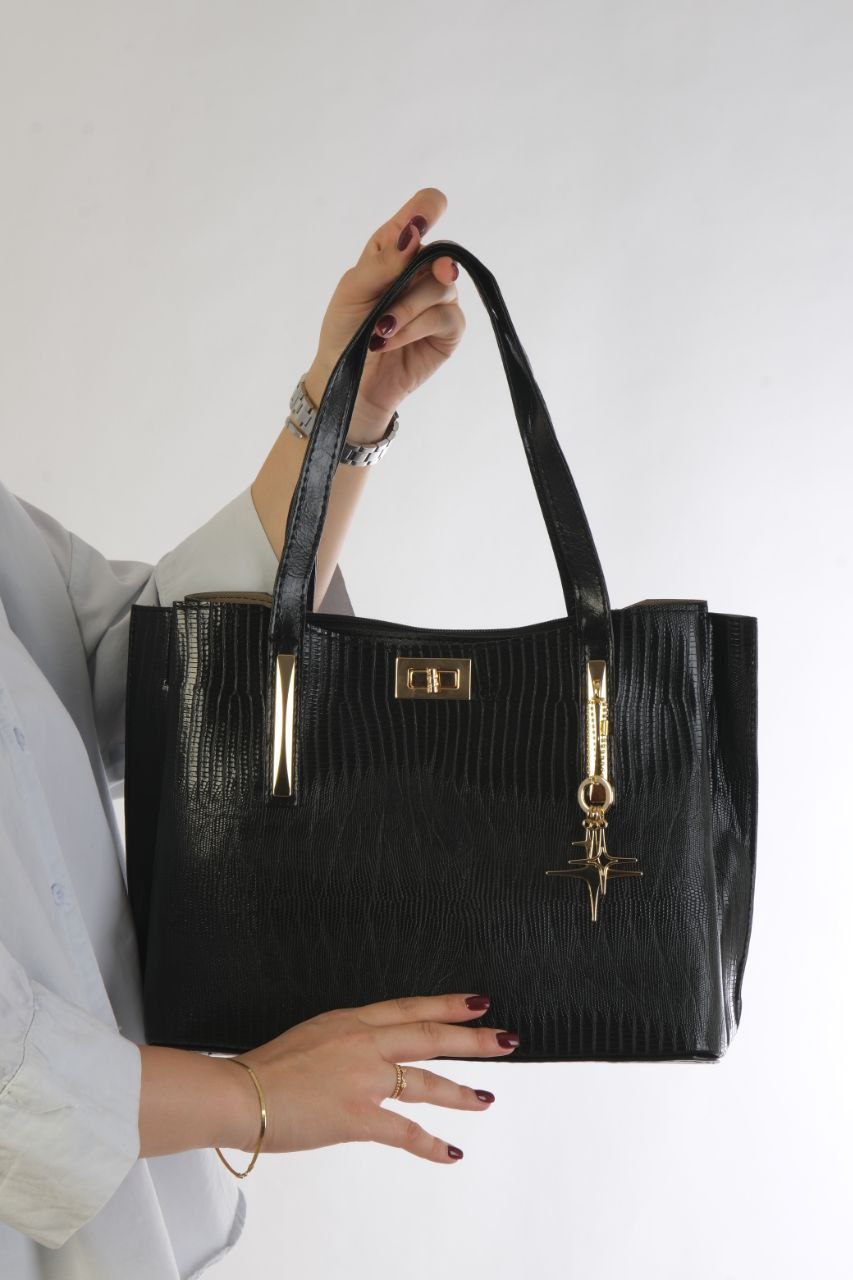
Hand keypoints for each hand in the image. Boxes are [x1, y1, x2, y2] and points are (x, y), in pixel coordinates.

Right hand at [222, 992, 516, 1163]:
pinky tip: (451, 1152)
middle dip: (472, 1039)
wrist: (238, 1092)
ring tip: (487, 1098)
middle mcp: (364, 1043)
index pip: (410, 1008)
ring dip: (461, 1091)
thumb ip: (342, 1040)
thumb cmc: (265, 1068)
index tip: (477, 1002)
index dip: (447, 1005)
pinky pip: (405, 1131)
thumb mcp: (311, 1034)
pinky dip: (431, 1144)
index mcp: (350, 1020)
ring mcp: (364, 1079)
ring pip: (427, 1081)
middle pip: (431, 1037)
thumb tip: (362, 1051)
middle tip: (505, 1039)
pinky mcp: (357, 1117)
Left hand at [303, 187, 465, 442]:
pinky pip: (446, 317)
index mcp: (395, 249)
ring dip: (408, 309)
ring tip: (380, 331)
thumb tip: (414, 233)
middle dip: (423, 268)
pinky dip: (415, 328)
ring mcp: (437, 300)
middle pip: (441, 252)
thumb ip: (384, 262)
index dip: (427, 209)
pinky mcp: (448, 330)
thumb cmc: (344, 332)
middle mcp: (420, 270)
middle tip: (413, 279)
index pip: (423, 212)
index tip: (426, 215)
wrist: (350, 383)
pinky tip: (390, 341)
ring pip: (443, 286)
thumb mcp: (353, 291)